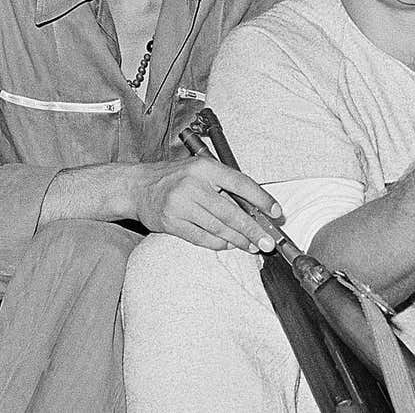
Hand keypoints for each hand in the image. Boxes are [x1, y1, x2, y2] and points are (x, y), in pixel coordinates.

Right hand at [133, 157, 283, 252]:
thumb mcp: (200, 170)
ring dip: (238, 240)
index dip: (261, 199)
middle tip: (267, 242)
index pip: (240, 183)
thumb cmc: (175, 177)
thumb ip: (224, 184)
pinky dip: (219, 243)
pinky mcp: (171, 222)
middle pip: (231, 212)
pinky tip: (230, 245)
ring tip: (252, 246)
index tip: (276, 212)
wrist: (137, 187)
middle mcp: (193, 184)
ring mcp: (180, 204)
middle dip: (253, 229)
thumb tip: (256, 208)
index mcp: (205, 167)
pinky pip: (201, 237)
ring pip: (218, 227)